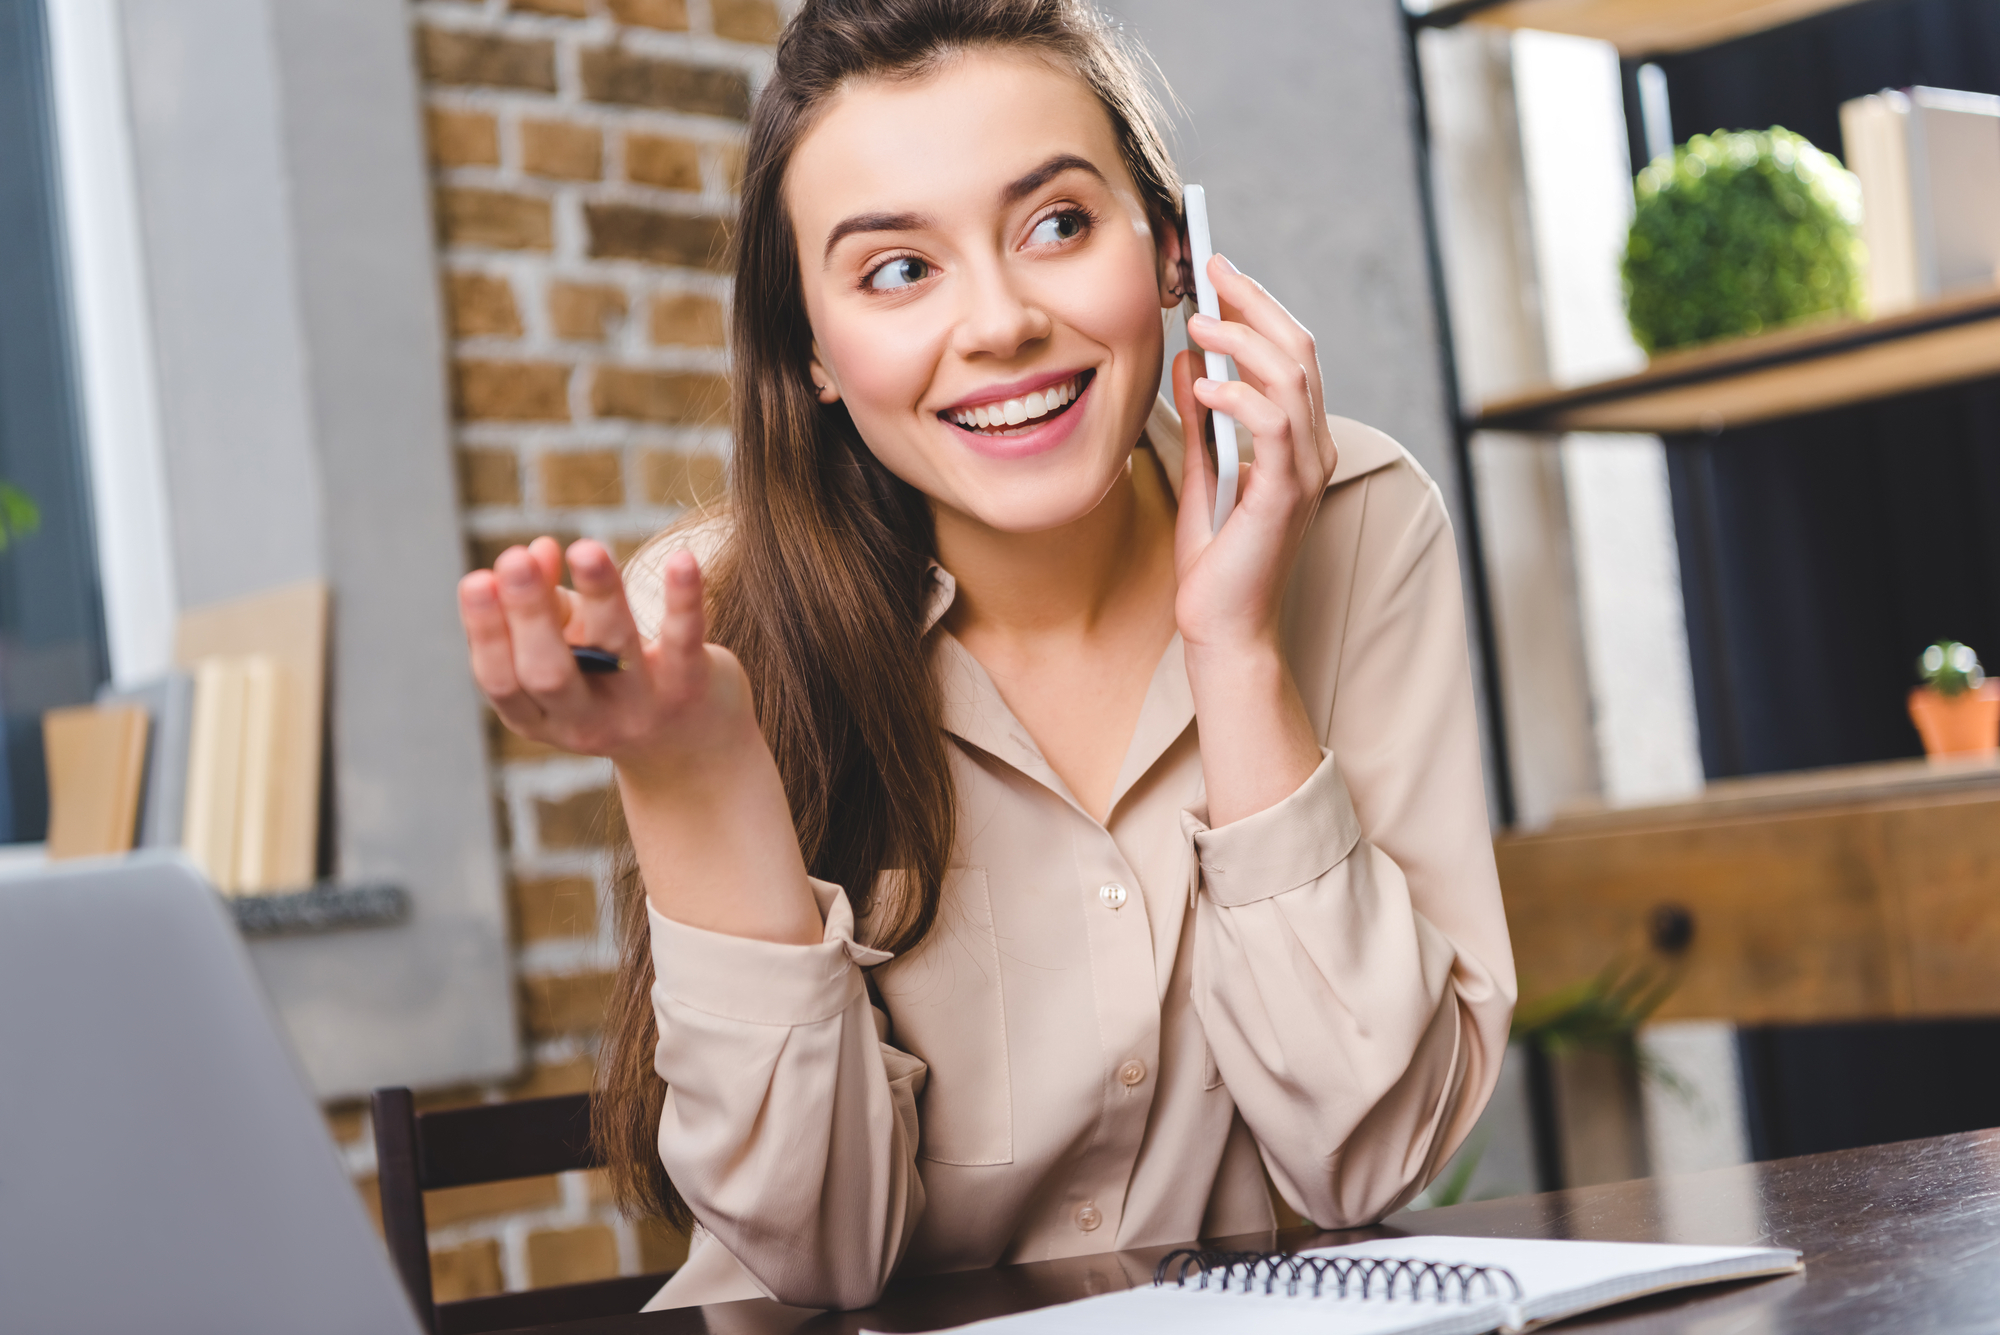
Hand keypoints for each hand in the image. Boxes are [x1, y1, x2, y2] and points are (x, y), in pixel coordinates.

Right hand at [458, 537, 758, 788]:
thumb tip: (538, 548)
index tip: (477, 579)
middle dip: (528, 615)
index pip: (502, 680)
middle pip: (548, 673)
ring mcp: (641, 709)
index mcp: (539, 717)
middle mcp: (587, 724)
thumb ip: (545, 602)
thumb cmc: (613, 680)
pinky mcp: (691, 689)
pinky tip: (682, 559)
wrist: (693, 749)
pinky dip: (683, 600)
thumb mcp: (570, 651)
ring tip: (585, 549)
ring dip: (600, 594)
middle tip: (514, 559)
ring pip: (616, 648)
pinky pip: (684, 641)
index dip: (486, 632)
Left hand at [1170, 254, 1338, 656]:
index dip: (1258, 306)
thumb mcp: (1204, 471)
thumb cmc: (1215, 560)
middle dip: (1254, 302)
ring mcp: (1305, 472)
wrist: (1221, 627)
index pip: (1290, 355)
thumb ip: (1203, 417)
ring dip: (1243, 340)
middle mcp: (1312, 450)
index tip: (1217, 271)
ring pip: (1292, 378)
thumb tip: (1192, 359)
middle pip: (1298, 351)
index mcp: (1298, 441)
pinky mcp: (1286, 497)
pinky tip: (1207, 385)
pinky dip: (1241, 397)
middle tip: (1210, 270)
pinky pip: (1275, 427)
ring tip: (1198, 321)